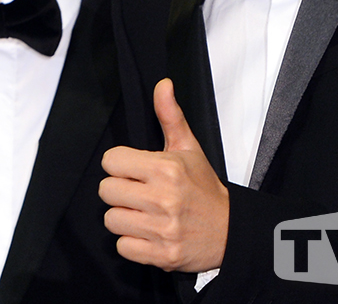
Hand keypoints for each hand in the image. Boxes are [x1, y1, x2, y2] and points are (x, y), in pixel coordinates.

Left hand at [99, 78, 228, 271]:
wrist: (227, 229)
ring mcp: (161, 228)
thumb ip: (170, 115)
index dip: (121, 163)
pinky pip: (122, 247)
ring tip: (143, 212)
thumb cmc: (203, 187)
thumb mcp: (188, 147)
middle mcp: (163, 198)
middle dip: (120, 189)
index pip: (112, 160)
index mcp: (167, 168)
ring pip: (111, 219)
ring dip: (124, 216)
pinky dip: (132, 242)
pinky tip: (148, 231)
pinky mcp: (160, 255)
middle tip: (138, 190)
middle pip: (106, 190)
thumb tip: (163, 85)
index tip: (134, 169)